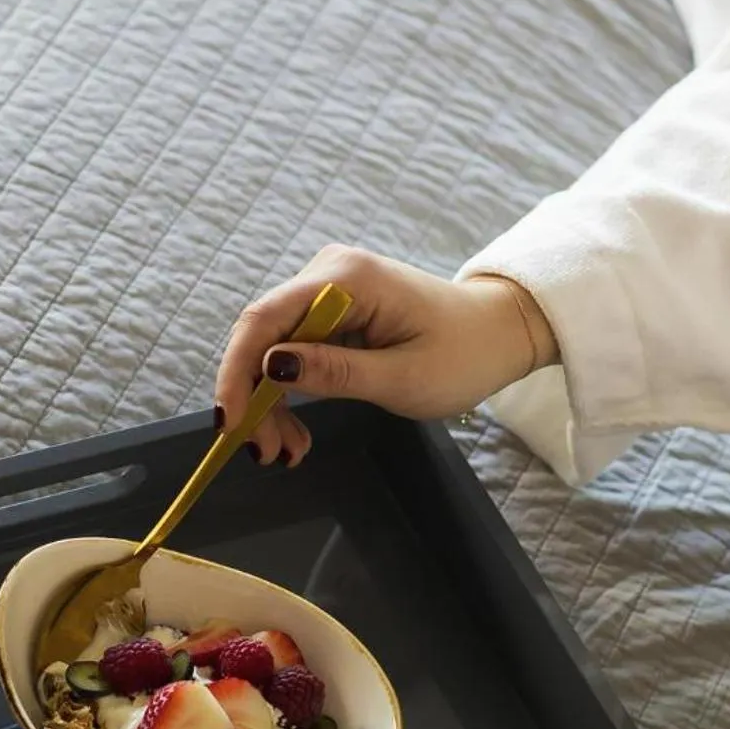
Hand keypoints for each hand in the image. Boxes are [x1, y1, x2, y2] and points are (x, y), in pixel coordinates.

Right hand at [215, 245, 556, 464]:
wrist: (499, 332)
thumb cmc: (463, 354)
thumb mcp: (401, 378)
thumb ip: (333, 372)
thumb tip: (269, 368)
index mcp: (344, 279)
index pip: (263, 320)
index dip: (236, 372)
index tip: (230, 423)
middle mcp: (325, 273)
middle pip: (262, 339)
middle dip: (255, 400)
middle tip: (266, 455)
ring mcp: (326, 290)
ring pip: (272, 352)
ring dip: (271, 406)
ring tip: (288, 453)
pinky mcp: (331, 311)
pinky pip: (292, 354)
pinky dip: (290, 396)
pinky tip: (297, 433)